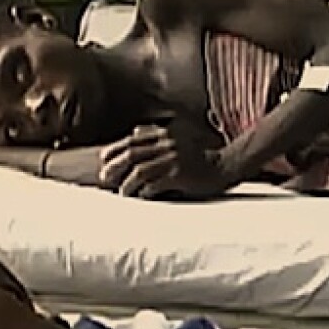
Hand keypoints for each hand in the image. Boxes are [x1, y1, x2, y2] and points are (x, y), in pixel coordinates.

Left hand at [99, 125, 229, 198]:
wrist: (225, 166)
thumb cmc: (199, 156)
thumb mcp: (177, 139)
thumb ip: (155, 134)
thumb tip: (134, 131)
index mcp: (164, 134)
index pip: (132, 141)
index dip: (115, 150)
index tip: (103, 160)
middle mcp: (167, 144)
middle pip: (132, 154)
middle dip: (115, 167)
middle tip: (105, 178)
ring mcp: (173, 159)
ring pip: (140, 171)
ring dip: (127, 183)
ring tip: (122, 192)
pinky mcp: (180, 175)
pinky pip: (155, 184)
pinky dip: (144, 191)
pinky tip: (141, 196)